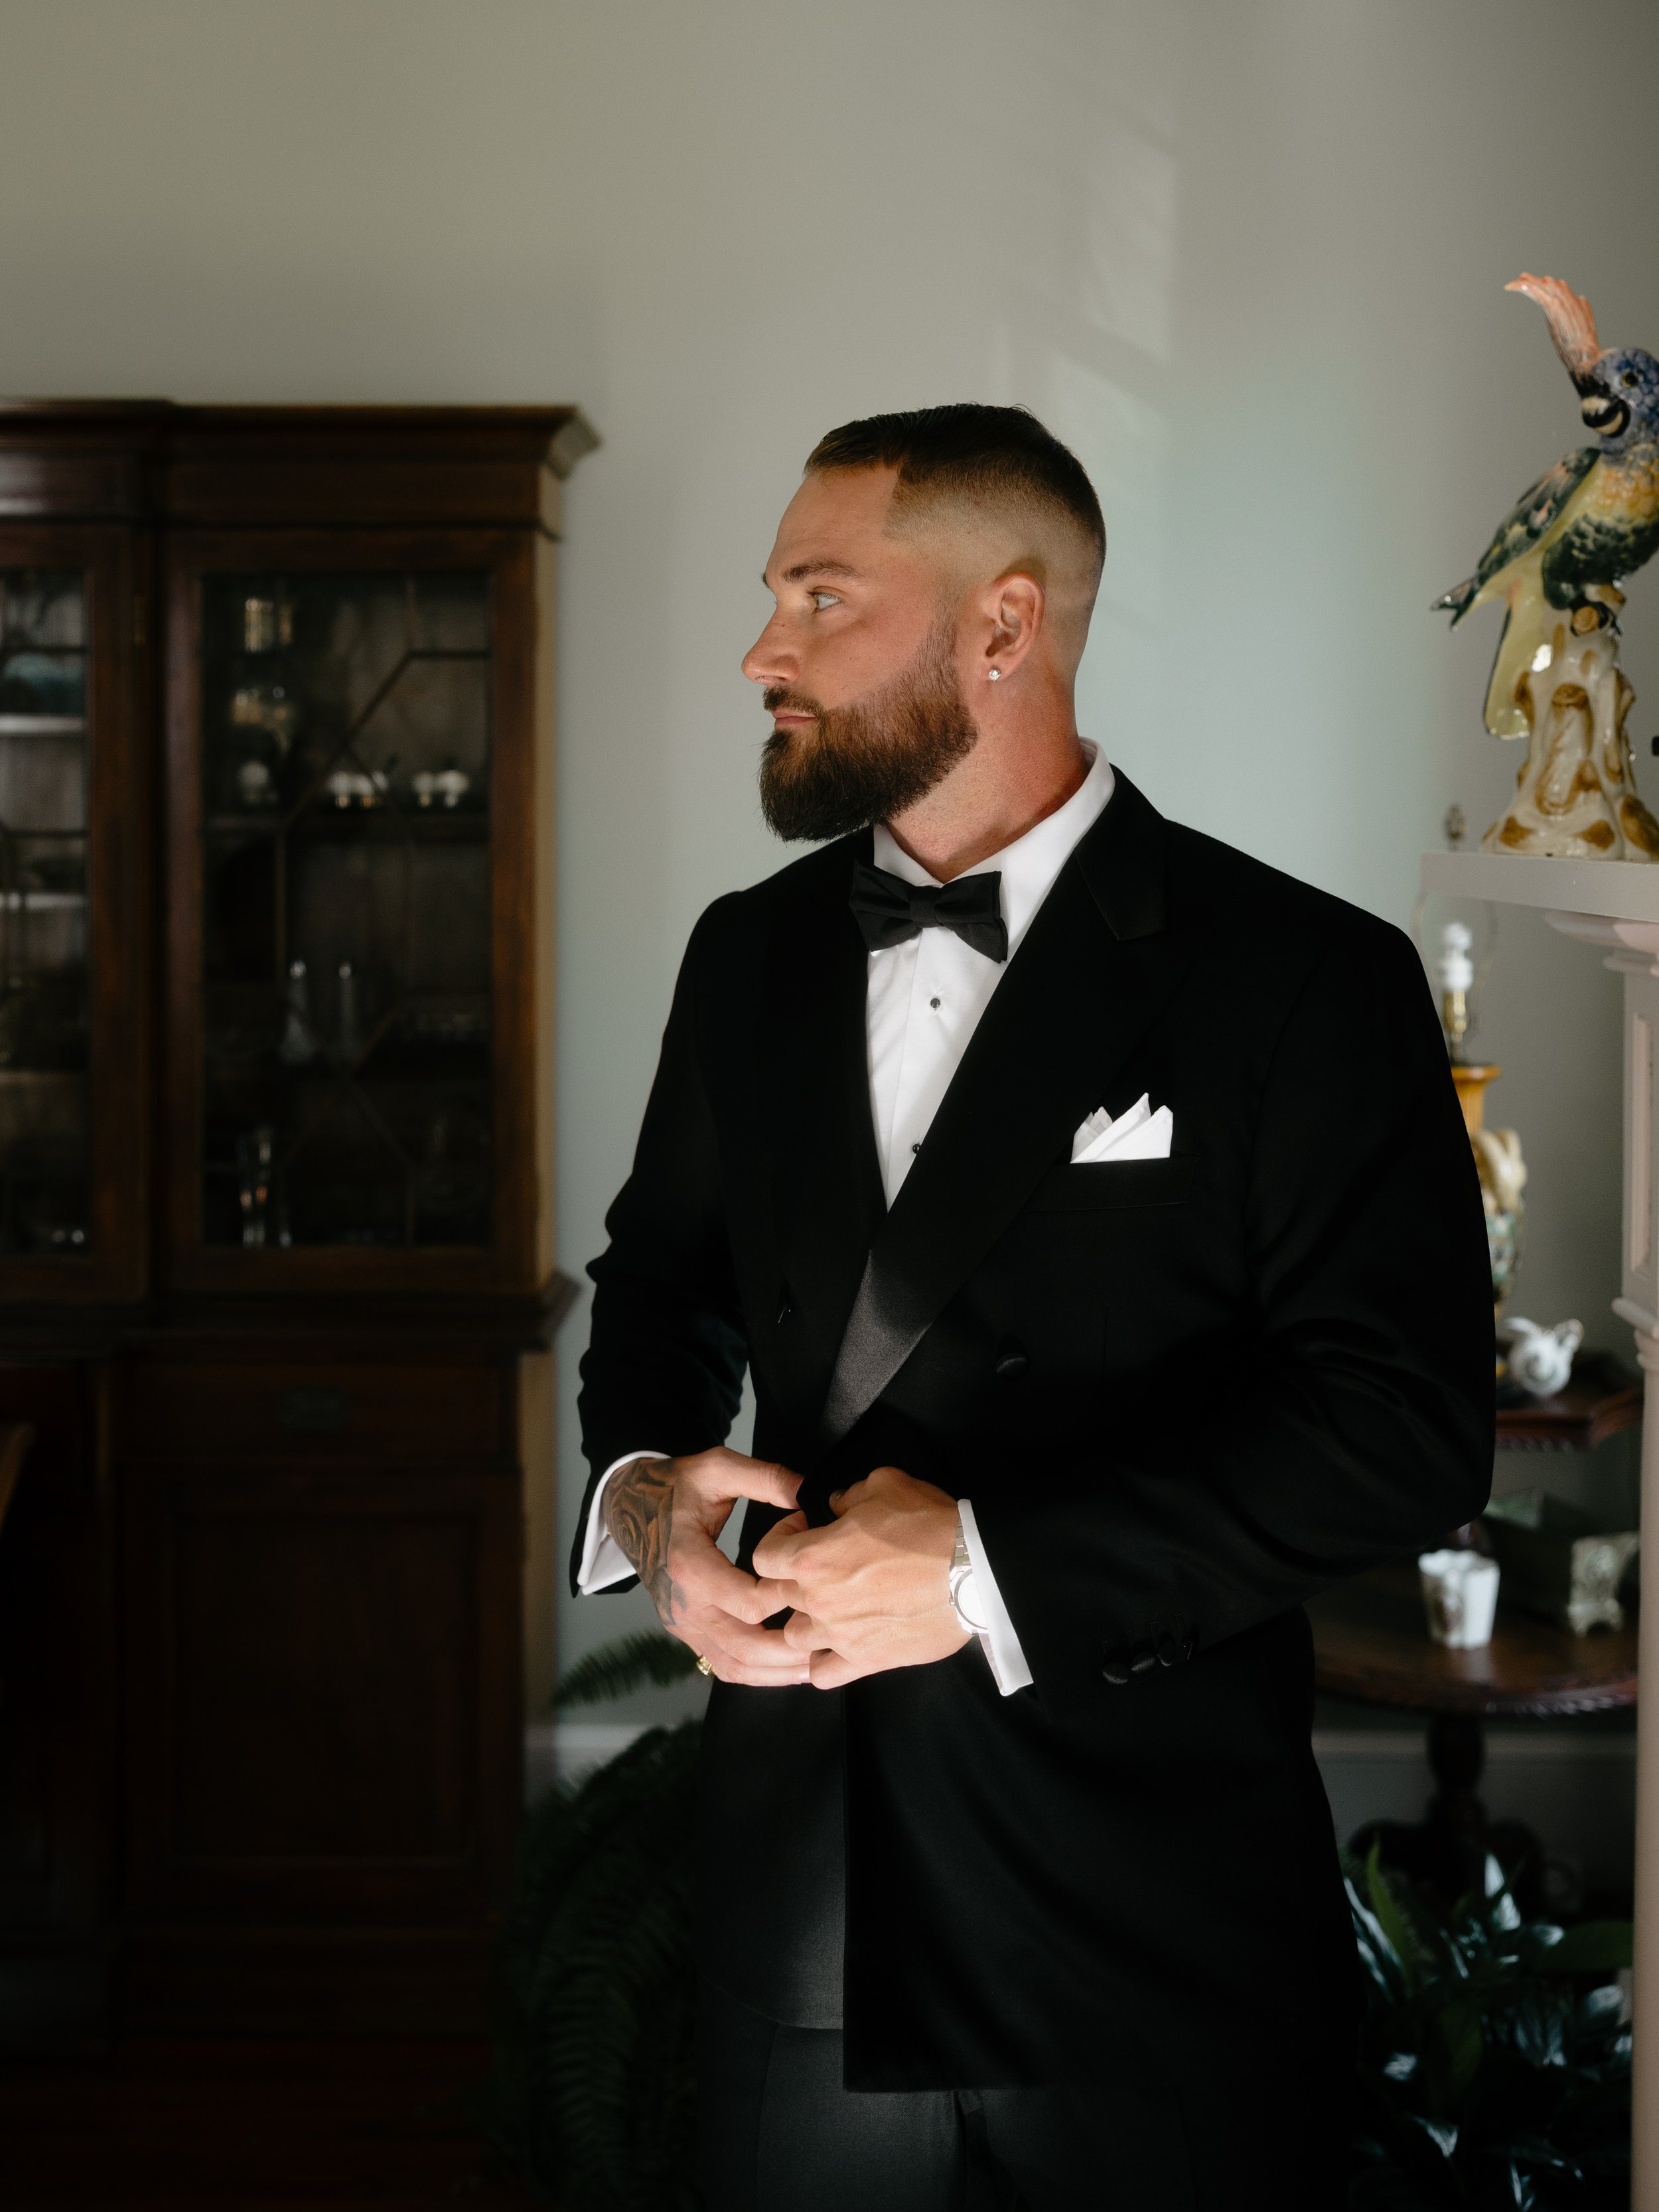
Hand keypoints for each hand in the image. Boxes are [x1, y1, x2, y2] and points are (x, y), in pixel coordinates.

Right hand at [603, 1447, 810, 1686]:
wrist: (630, 1508)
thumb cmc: (673, 1487)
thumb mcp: (716, 1467)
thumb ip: (764, 1478)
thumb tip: (809, 1492)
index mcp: (689, 1565)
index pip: (748, 1604)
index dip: (788, 1597)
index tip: (815, 1579)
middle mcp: (684, 1604)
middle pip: (745, 1648)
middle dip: (792, 1648)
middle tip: (832, 1637)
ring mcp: (684, 1624)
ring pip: (735, 1667)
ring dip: (778, 1671)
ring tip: (819, 1661)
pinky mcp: (687, 1632)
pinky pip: (724, 1664)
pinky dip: (759, 1672)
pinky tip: (788, 1665)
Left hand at [751, 1465, 970, 1688]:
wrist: (973, 1570)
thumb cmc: (928, 1525)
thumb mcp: (884, 1484)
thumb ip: (848, 1495)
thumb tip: (837, 1505)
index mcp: (813, 1557)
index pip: (764, 1557)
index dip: (779, 1540)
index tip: (804, 1532)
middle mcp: (818, 1600)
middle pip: (777, 1597)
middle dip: (794, 1578)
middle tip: (826, 1566)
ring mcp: (840, 1635)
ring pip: (795, 1637)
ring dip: (807, 1620)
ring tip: (833, 1607)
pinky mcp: (867, 1661)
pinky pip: (823, 1675)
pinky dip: (824, 1662)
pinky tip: (838, 1646)